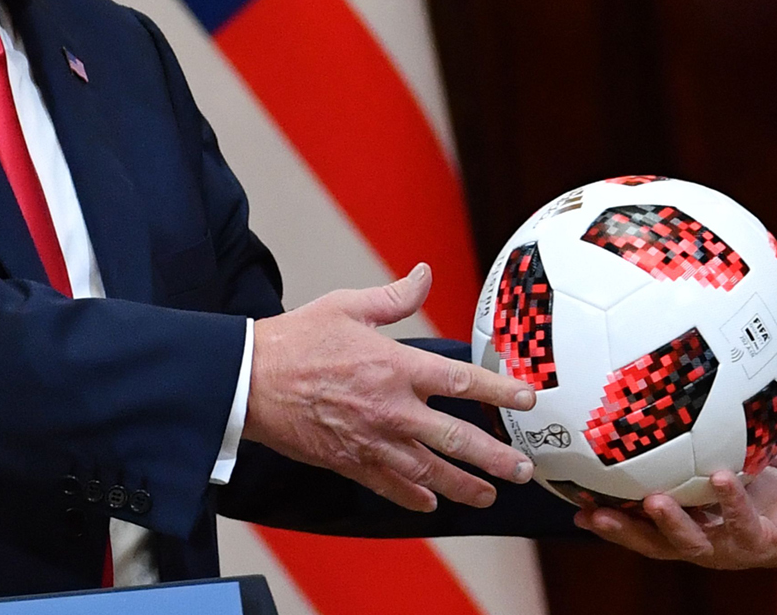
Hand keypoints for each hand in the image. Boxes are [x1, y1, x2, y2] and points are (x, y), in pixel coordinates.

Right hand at [244, 263, 536, 511]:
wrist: (248, 382)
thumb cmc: (296, 342)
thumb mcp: (348, 307)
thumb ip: (394, 298)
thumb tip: (424, 275)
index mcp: (396, 367)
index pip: (461, 381)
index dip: (499, 390)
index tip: (527, 399)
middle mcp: (391, 409)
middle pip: (456, 438)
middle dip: (495, 457)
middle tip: (522, 469)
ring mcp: (372, 441)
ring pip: (429, 471)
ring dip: (464, 486)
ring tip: (490, 495)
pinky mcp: (349, 462)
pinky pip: (390, 485)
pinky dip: (414, 496)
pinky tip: (432, 502)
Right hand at [576, 468, 776, 573]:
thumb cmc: (760, 493)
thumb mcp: (721, 467)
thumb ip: (694, 449)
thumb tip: (661, 400)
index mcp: (687, 528)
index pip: (638, 526)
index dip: (608, 520)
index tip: (576, 505)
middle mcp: (701, 543)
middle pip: (653, 543)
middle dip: (622, 529)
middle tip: (593, 511)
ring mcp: (730, 547)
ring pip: (694, 541)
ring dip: (672, 522)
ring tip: (654, 499)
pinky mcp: (762, 543)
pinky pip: (744, 521)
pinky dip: (731, 501)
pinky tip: (720, 478)